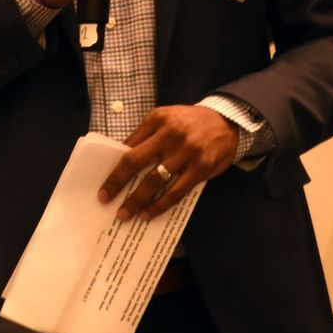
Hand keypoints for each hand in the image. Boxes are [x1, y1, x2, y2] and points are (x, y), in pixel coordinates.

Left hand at [99, 106, 239, 219]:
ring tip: (126, 213)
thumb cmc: (191, 123)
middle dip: (117, 183)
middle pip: (135, 161)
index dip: (114, 167)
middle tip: (105, 200)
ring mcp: (186, 151)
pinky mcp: (200, 168)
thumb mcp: (168, 119)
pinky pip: (175, 192)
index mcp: (157, 119)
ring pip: (154, 180)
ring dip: (137, 200)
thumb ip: (148, 136)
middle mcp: (170, 133)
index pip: (128, 145)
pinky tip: (149, 213)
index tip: (104, 184)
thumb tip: (124, 164)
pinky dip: (160, 205)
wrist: (228, 122)